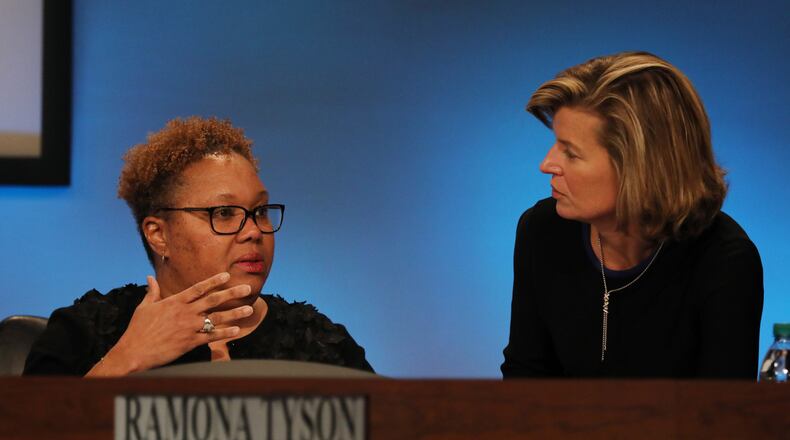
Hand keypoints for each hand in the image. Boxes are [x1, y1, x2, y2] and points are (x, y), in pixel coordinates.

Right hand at [86, 272, 253, 376]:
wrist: (134, 352)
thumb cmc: (138, 330)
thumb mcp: (144, 307)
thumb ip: (152, 292)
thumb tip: (150, 277)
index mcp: (175, 302)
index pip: (198, 288)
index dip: (214, 281)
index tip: (227, 275)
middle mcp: (185, 312)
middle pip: (213, 300)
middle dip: (231, 294)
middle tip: (247, 288)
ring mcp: (188, 327)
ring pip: (216, 318)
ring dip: (234, 314)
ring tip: (249, 309)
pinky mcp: (190, 342)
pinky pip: (211, 336)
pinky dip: (224, 333)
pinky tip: (237, 330)